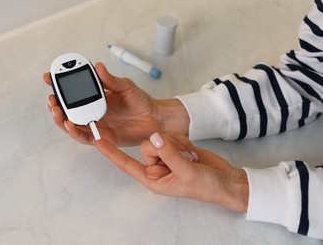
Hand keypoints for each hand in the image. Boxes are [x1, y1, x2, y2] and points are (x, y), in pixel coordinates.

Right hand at [43, 62, 189, 145]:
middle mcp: (92, 111)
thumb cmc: (140, 102)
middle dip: (56, 104)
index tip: (48, 77)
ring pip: (71, 124)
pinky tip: (70, 124)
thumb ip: (110, 80)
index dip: (60, 85)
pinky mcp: (102, 137)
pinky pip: (84, 136)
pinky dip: (75, 132)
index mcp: (96, 97)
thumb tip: (98, 67)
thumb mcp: (125, 86)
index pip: (74, 91)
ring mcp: (96, 125)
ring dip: (61, 119)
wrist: (155, 118)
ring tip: (56, 111)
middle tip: (51, 98)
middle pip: (68, 110)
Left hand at [95, 132, 248, 211]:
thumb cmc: (205, 186)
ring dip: (176, 144)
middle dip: (166, 146)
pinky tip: (191, 151)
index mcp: (153, 179)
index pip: (126, 164)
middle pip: (147, 145)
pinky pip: (170, 135)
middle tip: (183, 157)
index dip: (112, 153)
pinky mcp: (174, 147)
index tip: (98, 141)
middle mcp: (156, 167)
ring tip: (189, 156)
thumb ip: (168, 153)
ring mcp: (165, 156)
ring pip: (159, 137)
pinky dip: (182, 141)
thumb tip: (154, 137)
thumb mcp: (185, 172)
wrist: (225, 181)